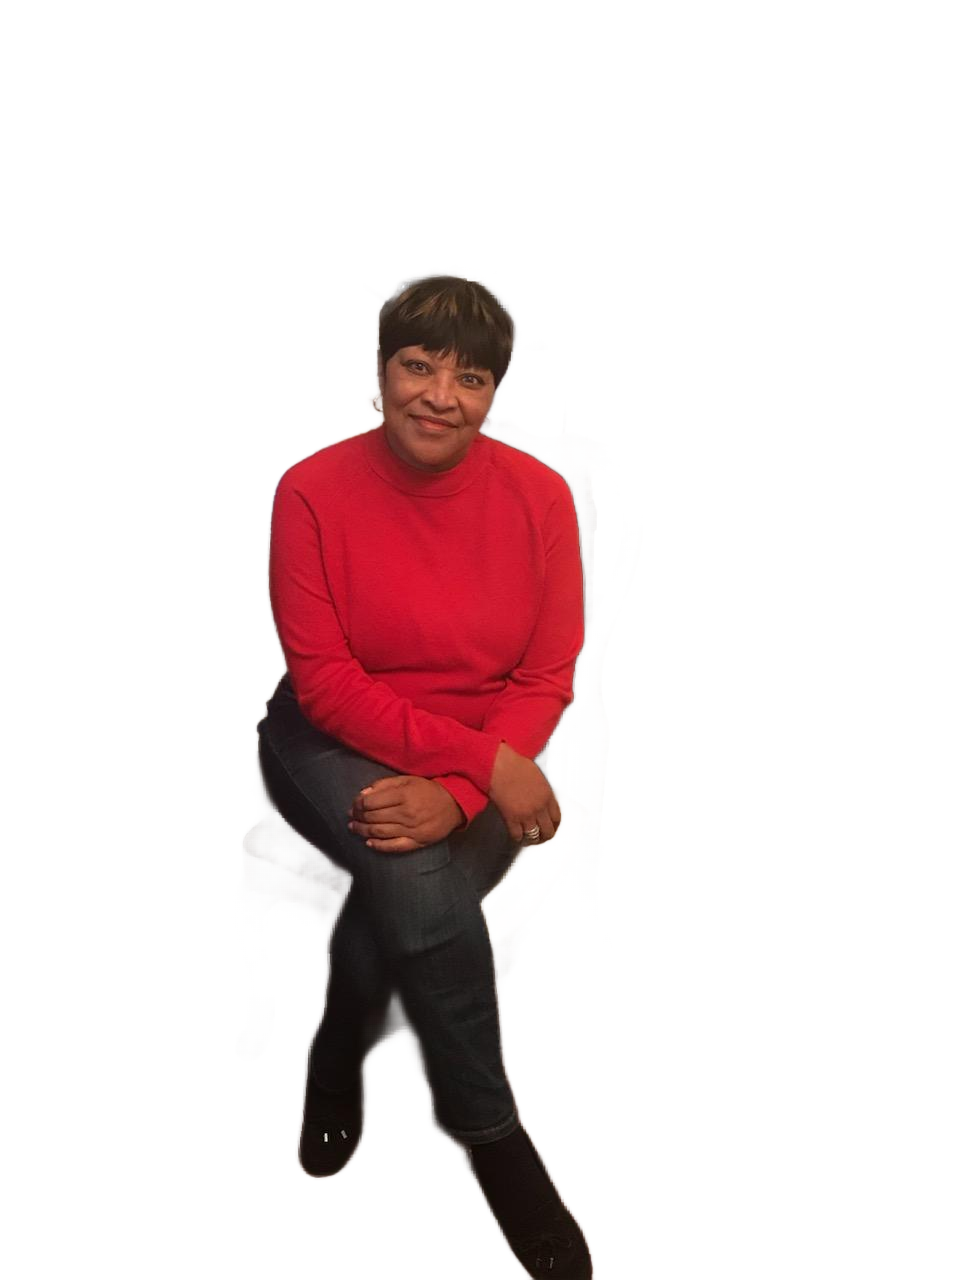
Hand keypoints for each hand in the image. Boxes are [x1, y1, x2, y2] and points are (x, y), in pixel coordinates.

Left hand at [348, 776, 464, 852]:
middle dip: (357, 817)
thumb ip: (384, 785)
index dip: (358, 804)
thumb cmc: (428, 790)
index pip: (371, 802)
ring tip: (353, 828)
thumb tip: (363, 794)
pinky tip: (368, 842)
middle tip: (351, 816)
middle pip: (373, 817)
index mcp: (404, 795)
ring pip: (379, 832)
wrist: (453, 805)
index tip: (354, 804)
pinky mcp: (417, 842)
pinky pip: (394, 846)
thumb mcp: (407, 780)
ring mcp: (412, 829)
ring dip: (362, 831)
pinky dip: (379, 846)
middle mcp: (406, 813)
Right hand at [488, 742, 561, 844]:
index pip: (557, 818)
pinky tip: (516, 836)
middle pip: (548, 831)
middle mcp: (539, 807)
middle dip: (544, 836)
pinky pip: (517, 835)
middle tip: (540, 837)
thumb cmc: (514, 764)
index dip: (554, 826)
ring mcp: (526, 814)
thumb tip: (540, 799)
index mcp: (548, 795)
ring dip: (531, 839)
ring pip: (534, 836)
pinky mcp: (512, 818)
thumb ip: (542, 791)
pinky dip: (518, 838)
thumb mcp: (537, 776)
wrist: (499, 765)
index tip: (550, 827)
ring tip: (528, 839)